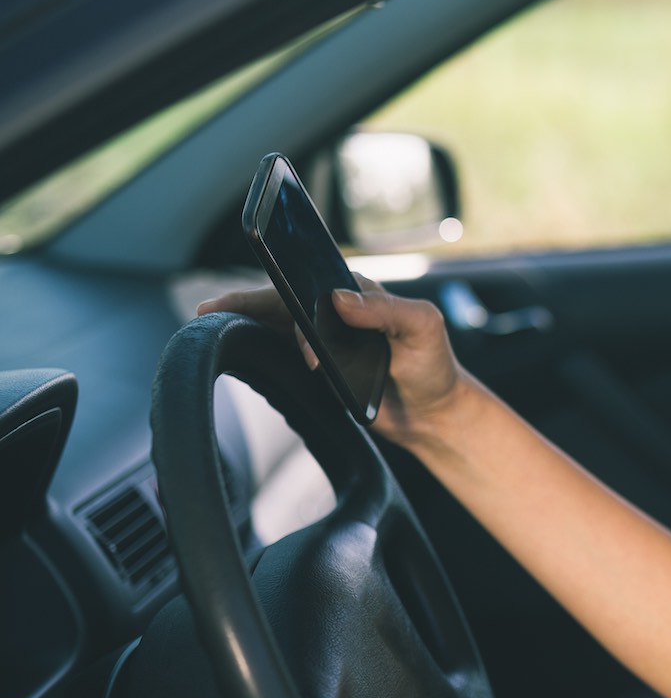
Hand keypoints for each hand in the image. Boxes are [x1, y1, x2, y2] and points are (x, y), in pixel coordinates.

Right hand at [196, 278, 469, 445]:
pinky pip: (280, 352)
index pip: (312, 283)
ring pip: (275, 325)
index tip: (261, 295)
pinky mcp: (317, 367)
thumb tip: (337, 298)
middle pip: (283, 300)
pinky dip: (256, 349)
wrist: (431, 414)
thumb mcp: (423, 328)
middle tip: (211, 310)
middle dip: (245, 303)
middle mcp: (336, 311)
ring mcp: (324, 339)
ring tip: (209, 325)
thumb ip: (386, 310)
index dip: (283, 286)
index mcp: (360, 292)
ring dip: (243, 323)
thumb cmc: (433, 365)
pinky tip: (234, 351)